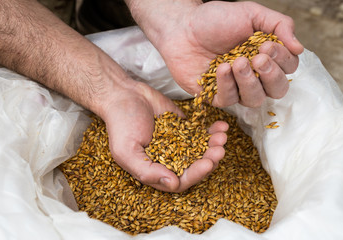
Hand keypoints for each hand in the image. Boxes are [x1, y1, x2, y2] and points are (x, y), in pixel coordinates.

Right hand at [101, 80, 227, 191]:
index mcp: (156, 171)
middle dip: (209, 160)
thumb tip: (172, 184)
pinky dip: (213, 131)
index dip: (196, 174)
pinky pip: (202, 132)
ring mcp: (179, 144)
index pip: (181, 180)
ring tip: (222, 136)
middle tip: (219, 149)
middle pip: (195, 167)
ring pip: (202, 150)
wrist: (124, 95)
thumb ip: (146, 170)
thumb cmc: (121, 124)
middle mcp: (170, 160)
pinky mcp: (185, 128)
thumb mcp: (126, 151)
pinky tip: (221, 125)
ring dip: (214, 146)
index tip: (207, 163)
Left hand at [130, 1, 303, 107]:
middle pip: (276, 90)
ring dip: (249, 82)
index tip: (268, 46)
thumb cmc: (215, 19)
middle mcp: (253, 76)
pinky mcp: (214, 95)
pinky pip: (228, 100)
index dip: (282, 61)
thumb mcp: (252, 14)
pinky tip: (221, 68)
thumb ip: (279, 25)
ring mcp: (234, 88)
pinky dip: (227, 85)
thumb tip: (299, 48)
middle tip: (258, 58)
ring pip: (254, 100)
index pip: (288, 69)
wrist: (182, 26)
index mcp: (266, 57)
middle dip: (271, 76)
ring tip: (238, 62)